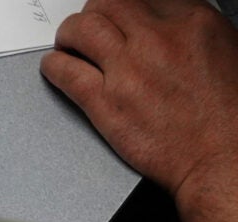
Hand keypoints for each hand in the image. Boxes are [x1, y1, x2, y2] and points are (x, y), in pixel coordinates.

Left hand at [45, 0, 237, 211]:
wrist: (224, 155)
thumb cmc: (228, 113)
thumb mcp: (223, 51)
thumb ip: (188, 34)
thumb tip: (164, 27)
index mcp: (192, 22)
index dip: (124, 9)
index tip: (118, 18)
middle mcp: (158, 39)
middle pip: (108, 5)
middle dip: (92, 15)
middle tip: (86, 29)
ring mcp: (129, 69)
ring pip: (82, 30)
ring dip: (68, 35)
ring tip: (66, 45)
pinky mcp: (106, 103)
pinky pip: (66, 72)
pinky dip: (54, 66)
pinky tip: (55, 68)